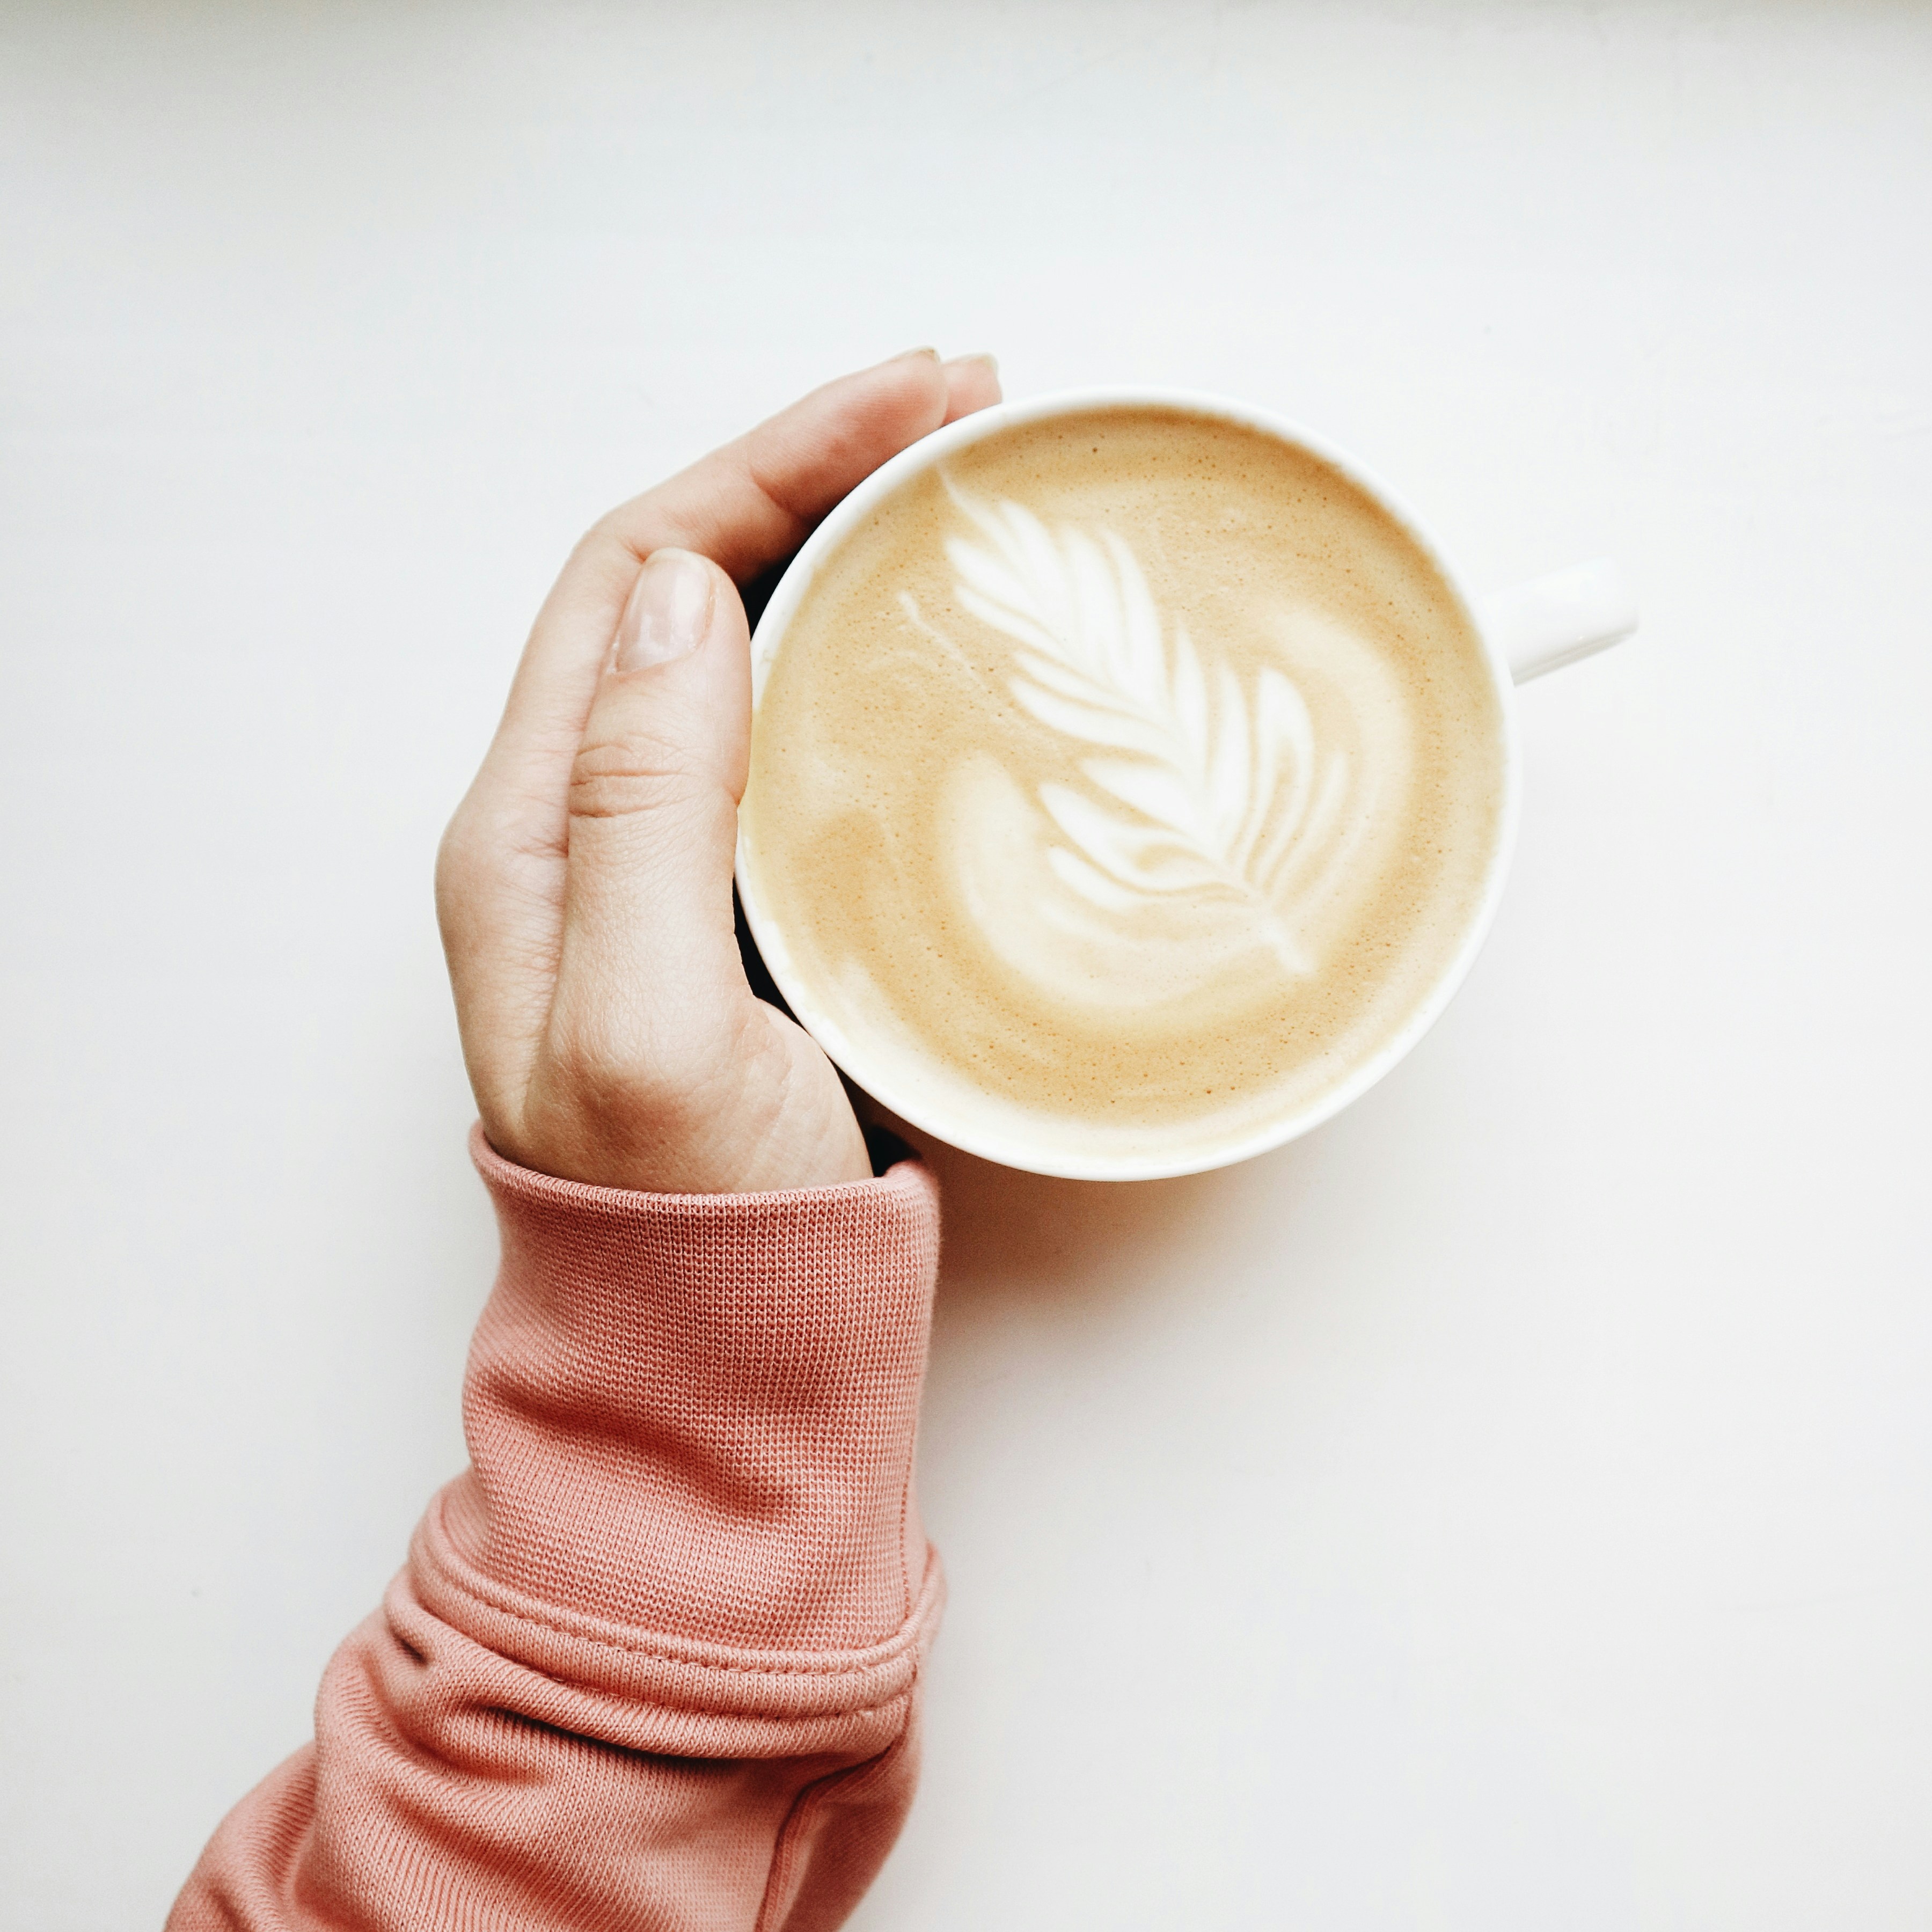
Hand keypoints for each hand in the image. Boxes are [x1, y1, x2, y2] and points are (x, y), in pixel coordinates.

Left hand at [437, 349, 1002, 1192]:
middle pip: (690, 586)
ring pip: (746, 652)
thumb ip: (644, 814)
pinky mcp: (745, 903)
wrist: (719, 1357)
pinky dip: (862, 658)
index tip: (910, 399)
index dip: (768, 459)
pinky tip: (932, 642)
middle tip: (962, 413)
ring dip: (843, 549)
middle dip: (816, 471)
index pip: (638, 574)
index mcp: (533, 831)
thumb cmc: (690, 1226)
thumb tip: (694, 599)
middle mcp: (586, 824)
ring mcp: (668, 861)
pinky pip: (793, 738)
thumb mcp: (648, 1025)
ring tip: (959, 488)